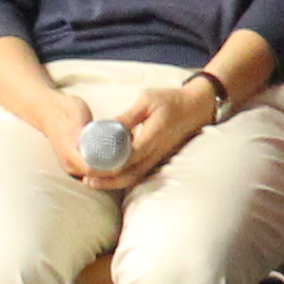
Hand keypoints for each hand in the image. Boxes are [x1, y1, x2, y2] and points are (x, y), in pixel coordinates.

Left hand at [83, 75, 222, 190]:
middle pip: (129, 173)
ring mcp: (158, 157)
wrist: (196, 107)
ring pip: (134, 177)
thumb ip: (127, 117)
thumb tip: (105, 128)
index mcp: (153, 137)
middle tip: (86, 178)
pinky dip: (123, 177)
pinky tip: (109, 176)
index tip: (89, 164)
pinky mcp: (158, 158)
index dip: (108, 164)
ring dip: (113, 182)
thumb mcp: (147, 101)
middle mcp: (156, 152)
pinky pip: (140, 173)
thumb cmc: (171, 100)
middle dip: (106, 179)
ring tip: (92, 181)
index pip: (128, 158)